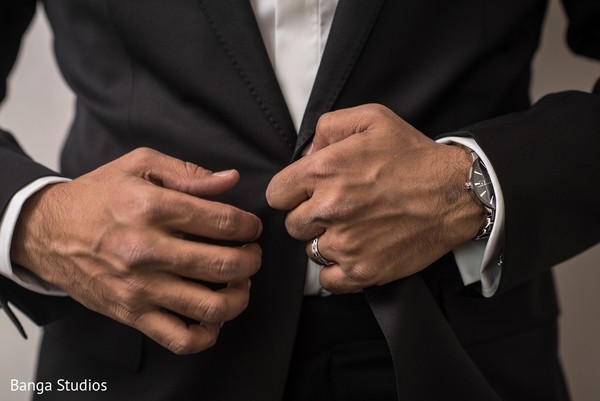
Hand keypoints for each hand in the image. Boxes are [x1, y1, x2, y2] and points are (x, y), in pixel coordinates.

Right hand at [11, 148, 262, 354]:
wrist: (46, 232)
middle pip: (225, 264)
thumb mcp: (139, 165)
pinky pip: (179, 338)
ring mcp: (140, 287)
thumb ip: (188, 172)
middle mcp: (147, 250)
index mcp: (152, 207)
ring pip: (210, 306)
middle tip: (251, 253)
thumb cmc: (97, 197)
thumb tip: (231, 180)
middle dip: (252, 259)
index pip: (223, 222)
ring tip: (239, 283)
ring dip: (239, 296)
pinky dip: (207, 335)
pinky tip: (213, 318)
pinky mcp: (131, 313)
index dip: (248, 226)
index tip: (250, 228)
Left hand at [267, 104, 485, 293]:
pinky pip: (328, 280)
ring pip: (310, 251)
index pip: (276, 194)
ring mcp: (346, 243)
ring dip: (326, 242)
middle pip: (292, 224)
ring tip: (353, 228)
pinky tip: (354, 253)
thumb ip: (329, 127)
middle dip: (310, 216)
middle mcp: (329, 209)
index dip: (291, 192)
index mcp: (324, 171)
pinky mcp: (363, 270)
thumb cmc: (414, 156)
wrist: (456, 193)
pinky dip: (337, 270)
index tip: (308, 193)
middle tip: (337, 210)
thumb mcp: (372, 118)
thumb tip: (306, 152)